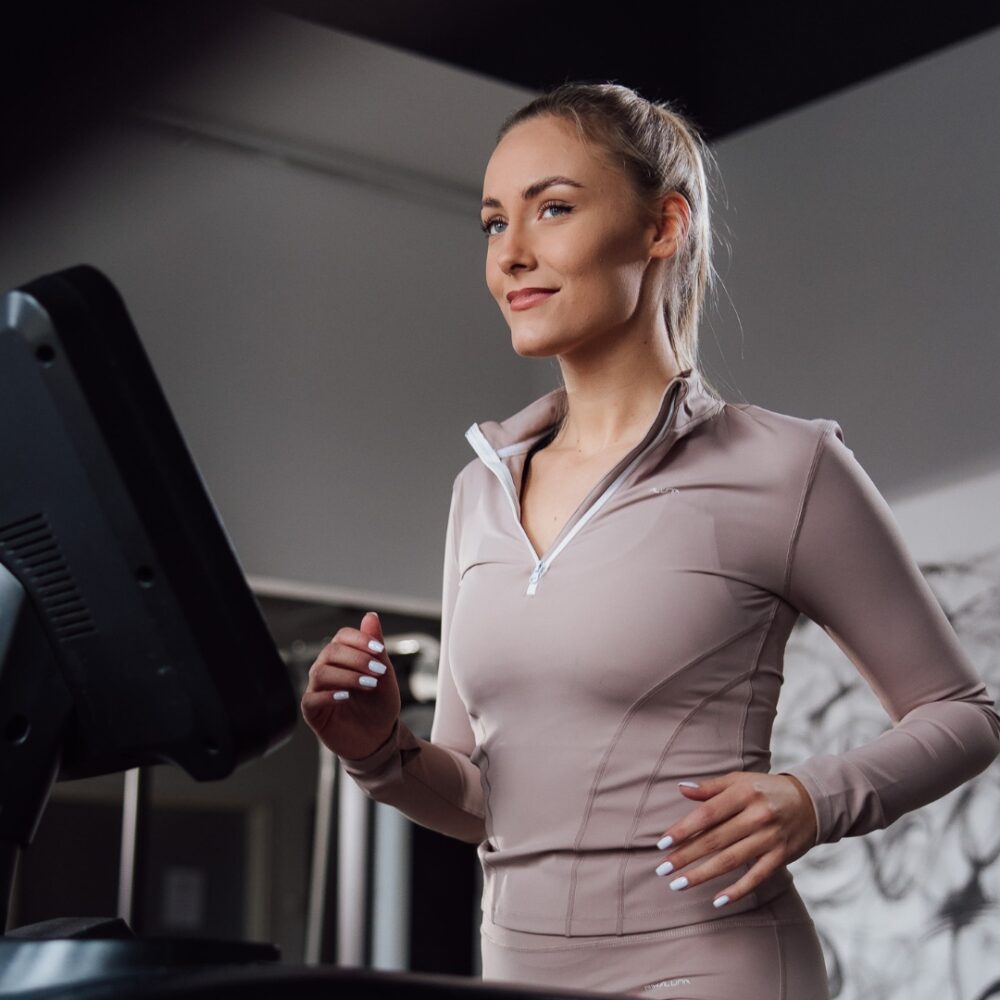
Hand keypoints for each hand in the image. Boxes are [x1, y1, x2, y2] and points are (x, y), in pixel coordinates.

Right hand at [301, 611, 401, 759]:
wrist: (379, 738)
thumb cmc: (379, 704)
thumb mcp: (384, 674)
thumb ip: (376, 646)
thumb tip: (371, 616)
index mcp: (342, 657)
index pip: (342, 637)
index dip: (360, 640)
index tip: (380, 651)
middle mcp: (326, 669)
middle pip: (331, 652)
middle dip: (357, 659)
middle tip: (378, 672)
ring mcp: (317, 690)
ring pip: (320, 672)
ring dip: (347, 675)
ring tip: (369, 685)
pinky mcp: (313, 712)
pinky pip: (311, 699)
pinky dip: (329, 695)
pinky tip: (347, 697)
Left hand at [653, 771, 817, 906]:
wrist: (811, 802)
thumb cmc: (765, 790)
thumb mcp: (740, 781)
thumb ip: (710, 787)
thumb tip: (681, 788)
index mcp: (743, 793)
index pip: (707, 814)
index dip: (684, 829)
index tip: (662, 843)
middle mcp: (757, 815)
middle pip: (715, 839)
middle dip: (686, 856)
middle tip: (662, 869)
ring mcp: (770, 838)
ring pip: (731, 860)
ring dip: (703, 874)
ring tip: (678, 884)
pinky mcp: (781, 856)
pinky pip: (756, 877)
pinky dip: (737, 890)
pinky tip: (717, 900)